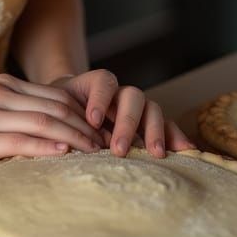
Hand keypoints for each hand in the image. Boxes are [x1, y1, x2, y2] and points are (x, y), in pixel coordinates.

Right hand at [0, 73, 105, 187]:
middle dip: (84, 126)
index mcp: (1, 85)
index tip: (101, 132)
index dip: (82, 113)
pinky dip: (45, 147)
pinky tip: (63, 154)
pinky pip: (20, 140)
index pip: (54, 95)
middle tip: (105, 144)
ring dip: (73, 137)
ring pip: (42, 122)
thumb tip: (56, 135)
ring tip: (93, 152)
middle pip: (54, 106)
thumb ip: (15, 116)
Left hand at [49, 69, 195, 158]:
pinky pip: (167, 126)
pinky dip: (176, 137)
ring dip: (155, 131)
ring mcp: (138, 108)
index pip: (103, 82)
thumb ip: (58, 118)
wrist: (70, 111)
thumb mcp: (56, 109)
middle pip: (132, 97)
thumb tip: (49, 139)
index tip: (92, 119)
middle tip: (118, 148)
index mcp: (97, 85)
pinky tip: (187, 151)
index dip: (100, 99)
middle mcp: (121, 94)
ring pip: (152, 109)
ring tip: (155, 154)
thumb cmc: (62, 112)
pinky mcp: (150, 125)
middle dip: (127, 123)